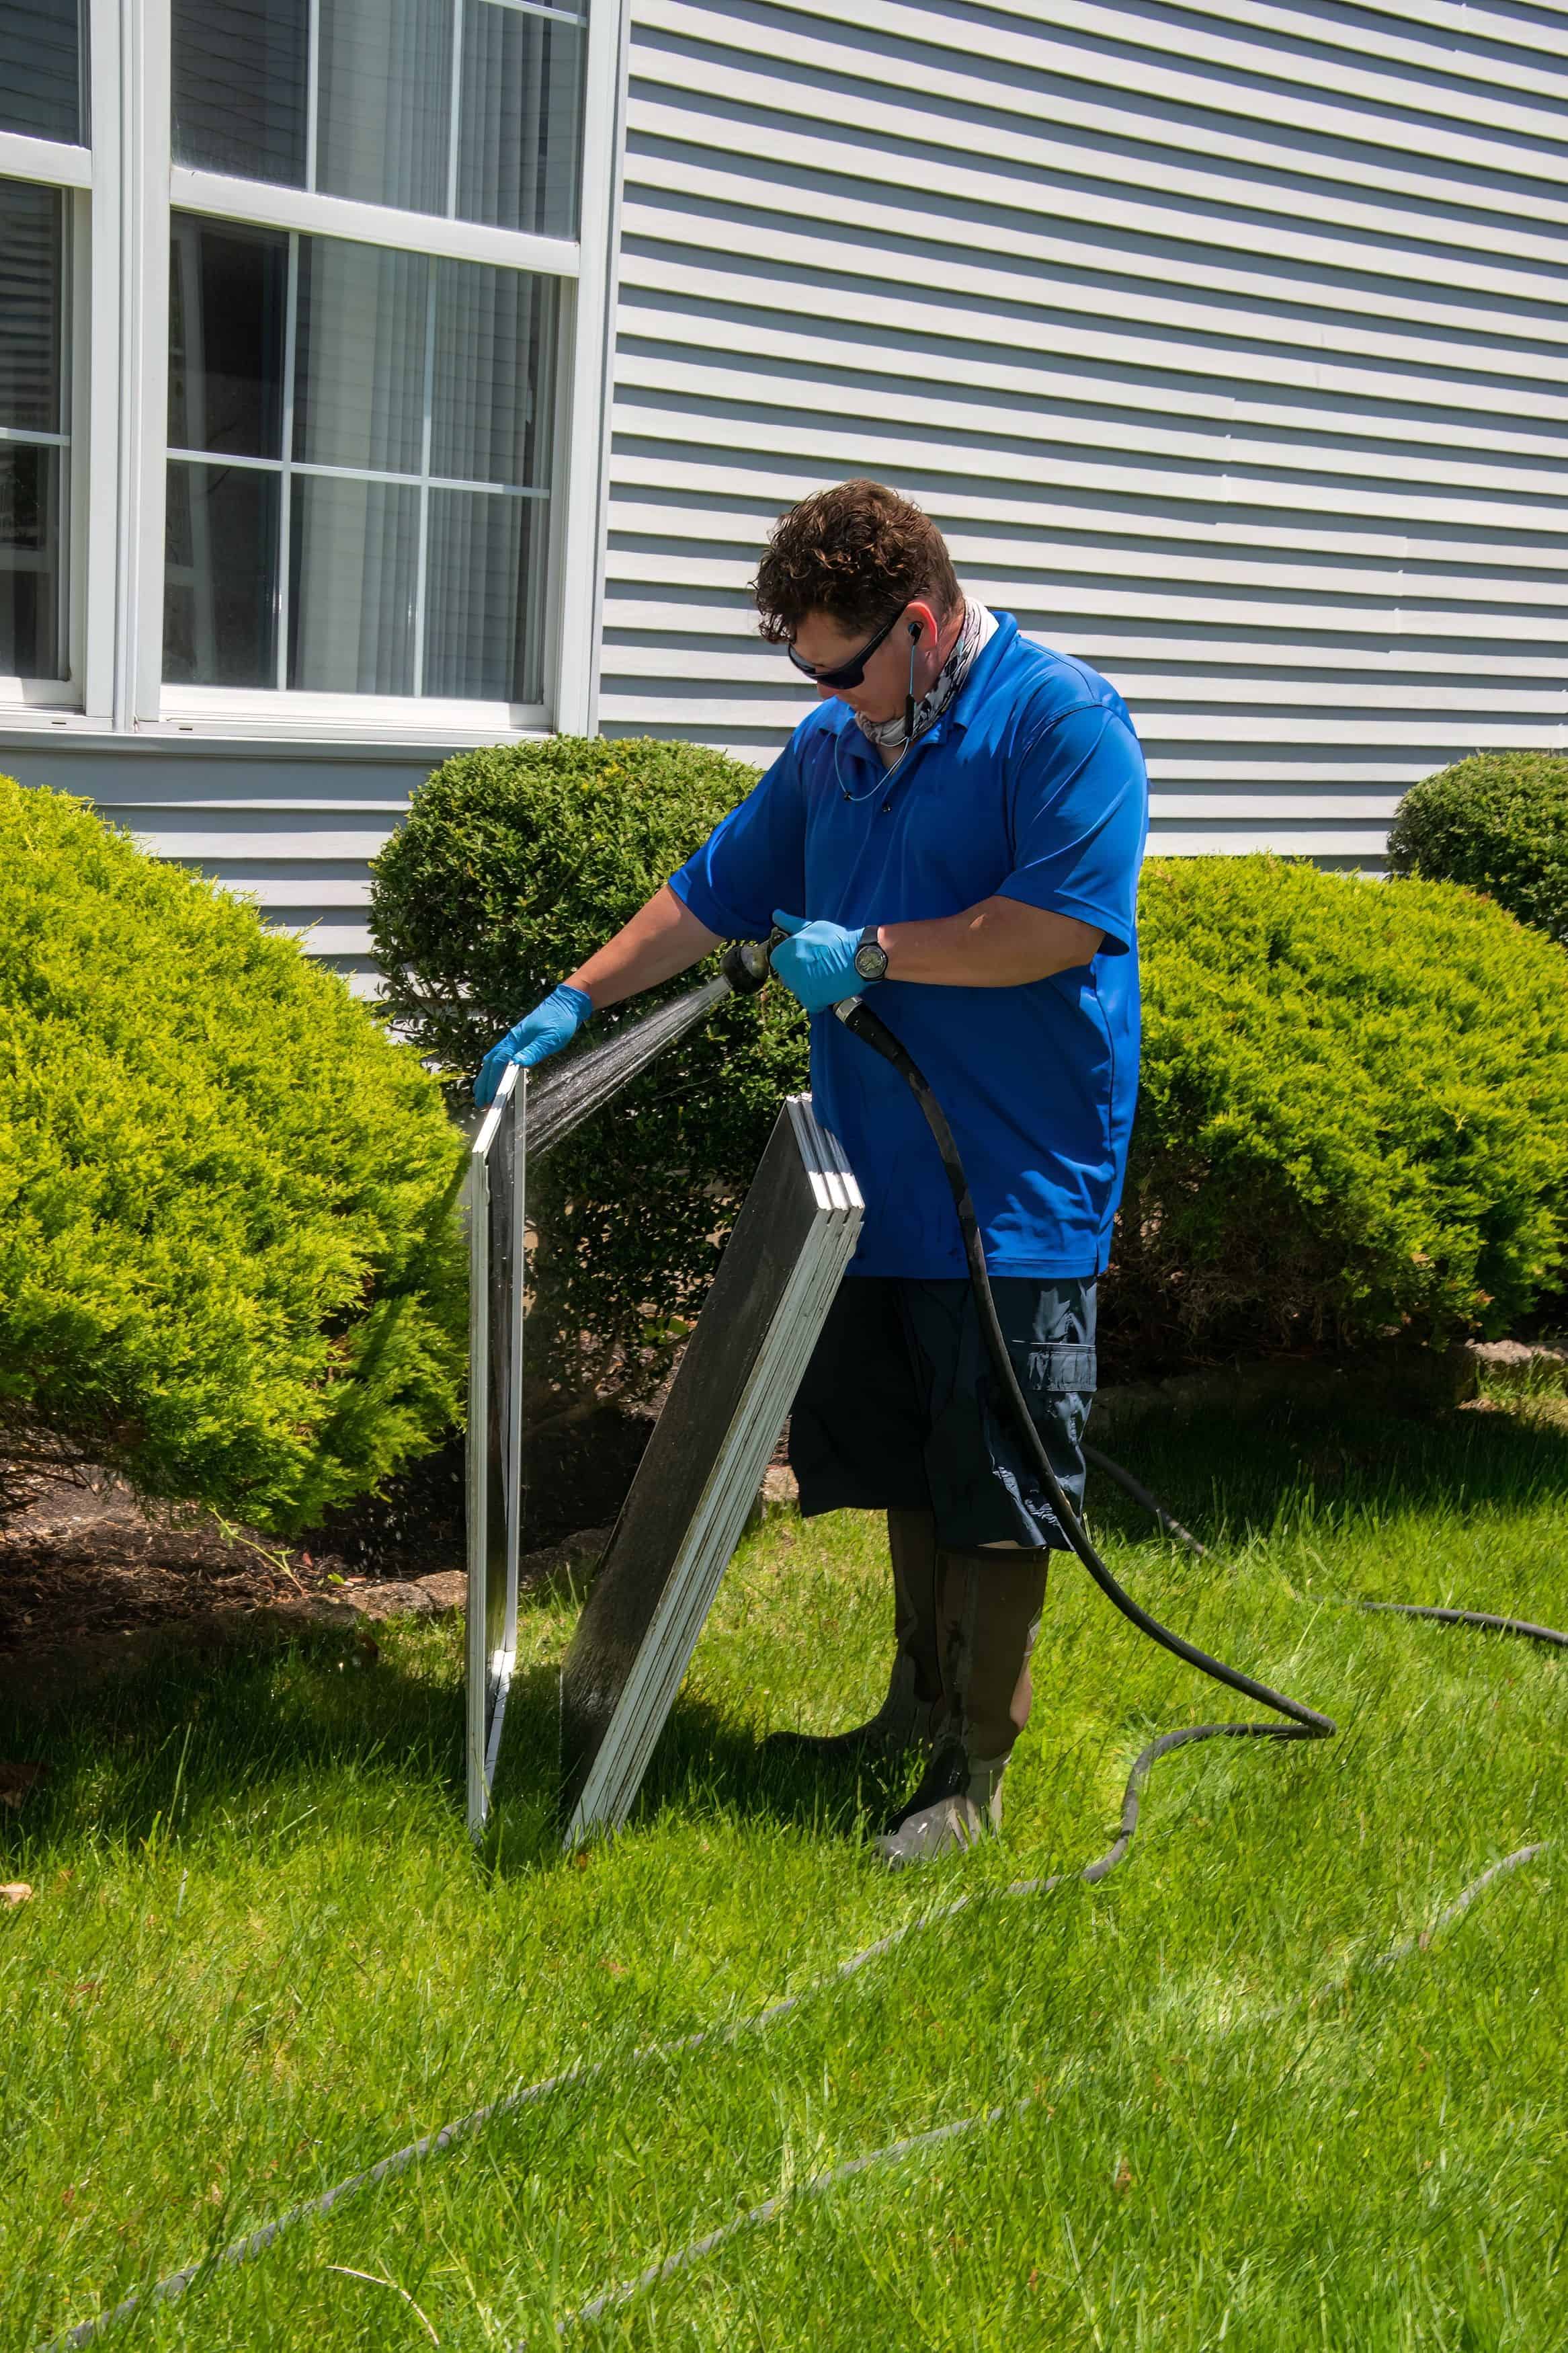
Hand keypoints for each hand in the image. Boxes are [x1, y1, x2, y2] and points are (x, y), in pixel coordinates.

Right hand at [473, 983, 591, 1105]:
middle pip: (491, 1064)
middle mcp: (511, 1040)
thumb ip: (534, 1050)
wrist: (565, 1004)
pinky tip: (493, 1073)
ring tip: (482, 1092)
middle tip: (480, 1101)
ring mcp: (513, 1040)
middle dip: (484, 1083)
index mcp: (516, 1040)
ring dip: (486, 1077)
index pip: (498, 1062)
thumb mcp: (550, 1038)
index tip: (488, 1096)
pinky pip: (500, 1056)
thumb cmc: (560, 1020)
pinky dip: (493, 1067)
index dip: (492, 1081)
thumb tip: (517, 1063)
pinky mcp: (518, 1040)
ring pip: (493, 1060)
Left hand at [769, 910, 873, 1015]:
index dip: (791, 959)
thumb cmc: (835, 940)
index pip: (778, 960)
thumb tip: (775, 915)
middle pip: (787, 976)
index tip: (804, 957)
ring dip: (809, 986)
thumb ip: (790, 924)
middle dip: (799, 973)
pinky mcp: (810, 1000)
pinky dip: (818, 999)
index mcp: (784, 954)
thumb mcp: (811, 927)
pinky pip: (810, 1003)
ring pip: (798, 990)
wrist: (858, 957)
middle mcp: (787, 971)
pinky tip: (828, 988)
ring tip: (825, 976)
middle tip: (817, 966)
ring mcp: (798, 988)